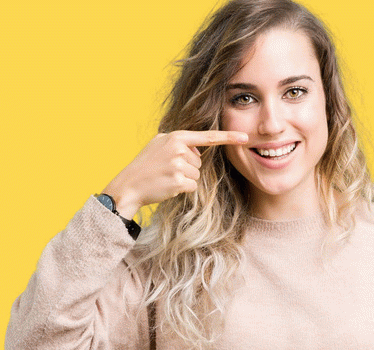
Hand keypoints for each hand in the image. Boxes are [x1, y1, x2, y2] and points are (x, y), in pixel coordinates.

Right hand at [102, 130, 247, 218]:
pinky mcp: (178, 181)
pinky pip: (192, 186)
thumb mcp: (158, 145)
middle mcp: (178, 149)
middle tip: (166, 170)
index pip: (207, 137)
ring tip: (165, 177)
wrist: (128, 186)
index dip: (228, 137)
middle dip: (187, 168)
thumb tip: (198, 150)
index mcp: (175, 137)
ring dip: (184, 180)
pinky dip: (182, 189)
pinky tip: (167, 186)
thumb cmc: (145, 166)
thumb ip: (179, 142)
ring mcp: (178, 165)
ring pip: (196, 175)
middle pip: (199, 162)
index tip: (245, 137)